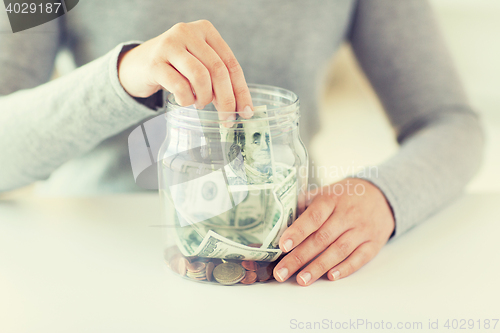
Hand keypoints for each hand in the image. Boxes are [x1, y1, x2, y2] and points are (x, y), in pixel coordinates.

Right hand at [118, 20, 252, 119]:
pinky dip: (186, 100)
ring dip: (204, 98)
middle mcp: (188, 32)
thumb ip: (218, 79)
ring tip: (200, 103)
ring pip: (201, 76)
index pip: (231, 63)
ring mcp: (169, 45)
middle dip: (226, 99)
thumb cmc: (175, 67)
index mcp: (205, 30)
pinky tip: (185, 101)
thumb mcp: (199, 64)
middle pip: (218, 70)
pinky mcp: (155, 63)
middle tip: (227, 119)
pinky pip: (180, 87)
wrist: (137, 65)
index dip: (241, 90)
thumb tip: (241, 107)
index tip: (247, 111)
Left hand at [273, 178, 394, 285]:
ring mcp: (362, 230)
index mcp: (331, 199)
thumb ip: (304, 204)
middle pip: (322, 238)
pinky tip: (330, 277)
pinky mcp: (373, 243)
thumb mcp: (325, 192)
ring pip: (338, 251)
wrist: (381, 196)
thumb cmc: (345, 196)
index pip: (314, 216)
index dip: (298, 231)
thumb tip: (280, 221)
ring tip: (302, 280)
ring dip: (318, 267)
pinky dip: (345, 268)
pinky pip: (359, 258)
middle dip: (299, 257)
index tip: (283, 245)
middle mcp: (347, 215)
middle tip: (282, 272)